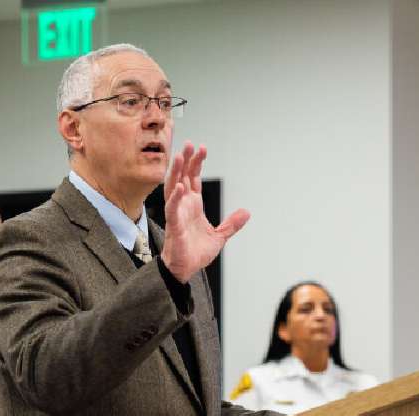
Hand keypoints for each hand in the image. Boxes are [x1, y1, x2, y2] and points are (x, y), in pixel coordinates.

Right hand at [161, 142, 250, 282]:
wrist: (186, 269)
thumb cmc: (196, 253)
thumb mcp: (219, 236)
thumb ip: (231, 224)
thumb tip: (246, 212)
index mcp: (193, 206)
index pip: (193, 179)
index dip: (196, 164)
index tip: (201, 149)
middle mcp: (183, 206)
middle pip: (183, 177)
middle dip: (186, 161)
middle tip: (189, 144)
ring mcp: (177, 214)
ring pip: (173, 188)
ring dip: (176, 173)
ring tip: (180, 157)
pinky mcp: (174, 225)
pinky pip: (172, 209)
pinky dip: (175, 197)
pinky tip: (180, 187)